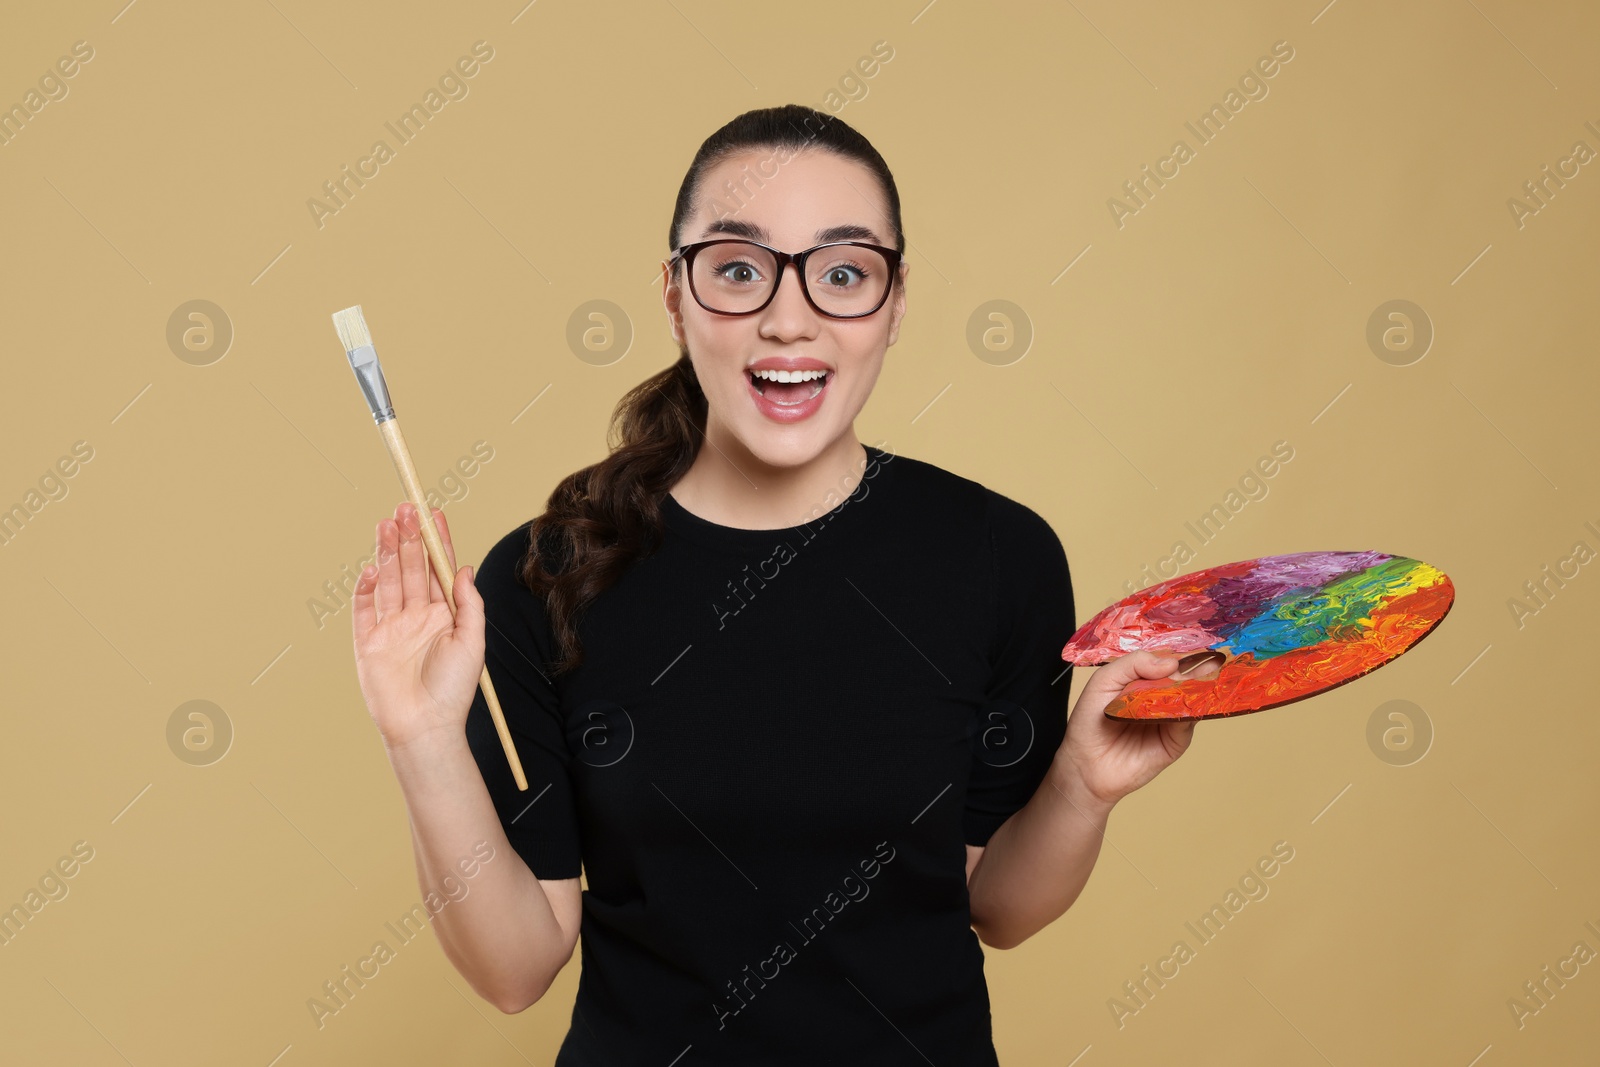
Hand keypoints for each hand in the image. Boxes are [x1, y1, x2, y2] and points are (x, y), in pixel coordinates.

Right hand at [351, 502, 484, 752]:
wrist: (425, 726)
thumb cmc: (454, 689)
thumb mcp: (472, 642)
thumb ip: (468, 604)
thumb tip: (463, 568)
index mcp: (443, 614)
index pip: (438, 569)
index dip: (436, 541)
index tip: (434, 513)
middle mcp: (416, 616)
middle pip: (411, 568)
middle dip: (409, 537)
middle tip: (406, 508)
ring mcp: (391, 627)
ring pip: (388, 580)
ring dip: (387, 552)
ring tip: (387, 523)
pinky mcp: (368, 642)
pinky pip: (364, 608)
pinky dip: (366, 587)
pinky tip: (372, 566)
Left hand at [1054, 651, 1207, 808]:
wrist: (1085, 764)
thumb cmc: (1089, 721)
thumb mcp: (1104, 681)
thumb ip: (1133, 664)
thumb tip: (1170, 662)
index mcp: (1144, 679)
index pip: (1168, 660)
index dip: (1181, 653)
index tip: (1195, 644)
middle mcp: (1161, 696)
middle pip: (1186, 678)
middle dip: (1198, 668)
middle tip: (1210, 659)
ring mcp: (1171, 718)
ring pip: (1192, 699)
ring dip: (1201, 687)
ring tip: (1209, 674)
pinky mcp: (1176, 740)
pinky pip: (1189, 722)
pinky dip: (1193, 710)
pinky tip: (1191, 700)